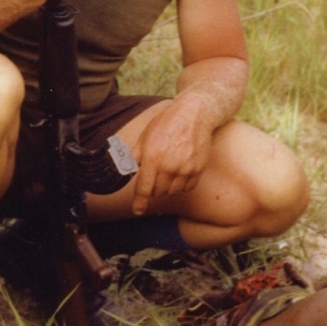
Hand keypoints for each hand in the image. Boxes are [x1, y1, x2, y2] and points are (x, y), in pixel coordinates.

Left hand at [131, 99, 212, 215]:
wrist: (194, 115)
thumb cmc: (167, 123)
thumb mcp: (145, 136)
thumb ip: (136, 155)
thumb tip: (128, 169)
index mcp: (152, 158)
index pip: (144, 188)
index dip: (140, 202)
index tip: (138, 210)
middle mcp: (169, 166)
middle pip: (158, 192)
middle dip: (154, 186)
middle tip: (157, 171)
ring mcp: (185, 169)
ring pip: (172, 192)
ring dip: (168, 186)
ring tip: (169, 169)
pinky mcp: (197, 169)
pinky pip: (187, 188)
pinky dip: (182, 184)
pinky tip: (181, 170)